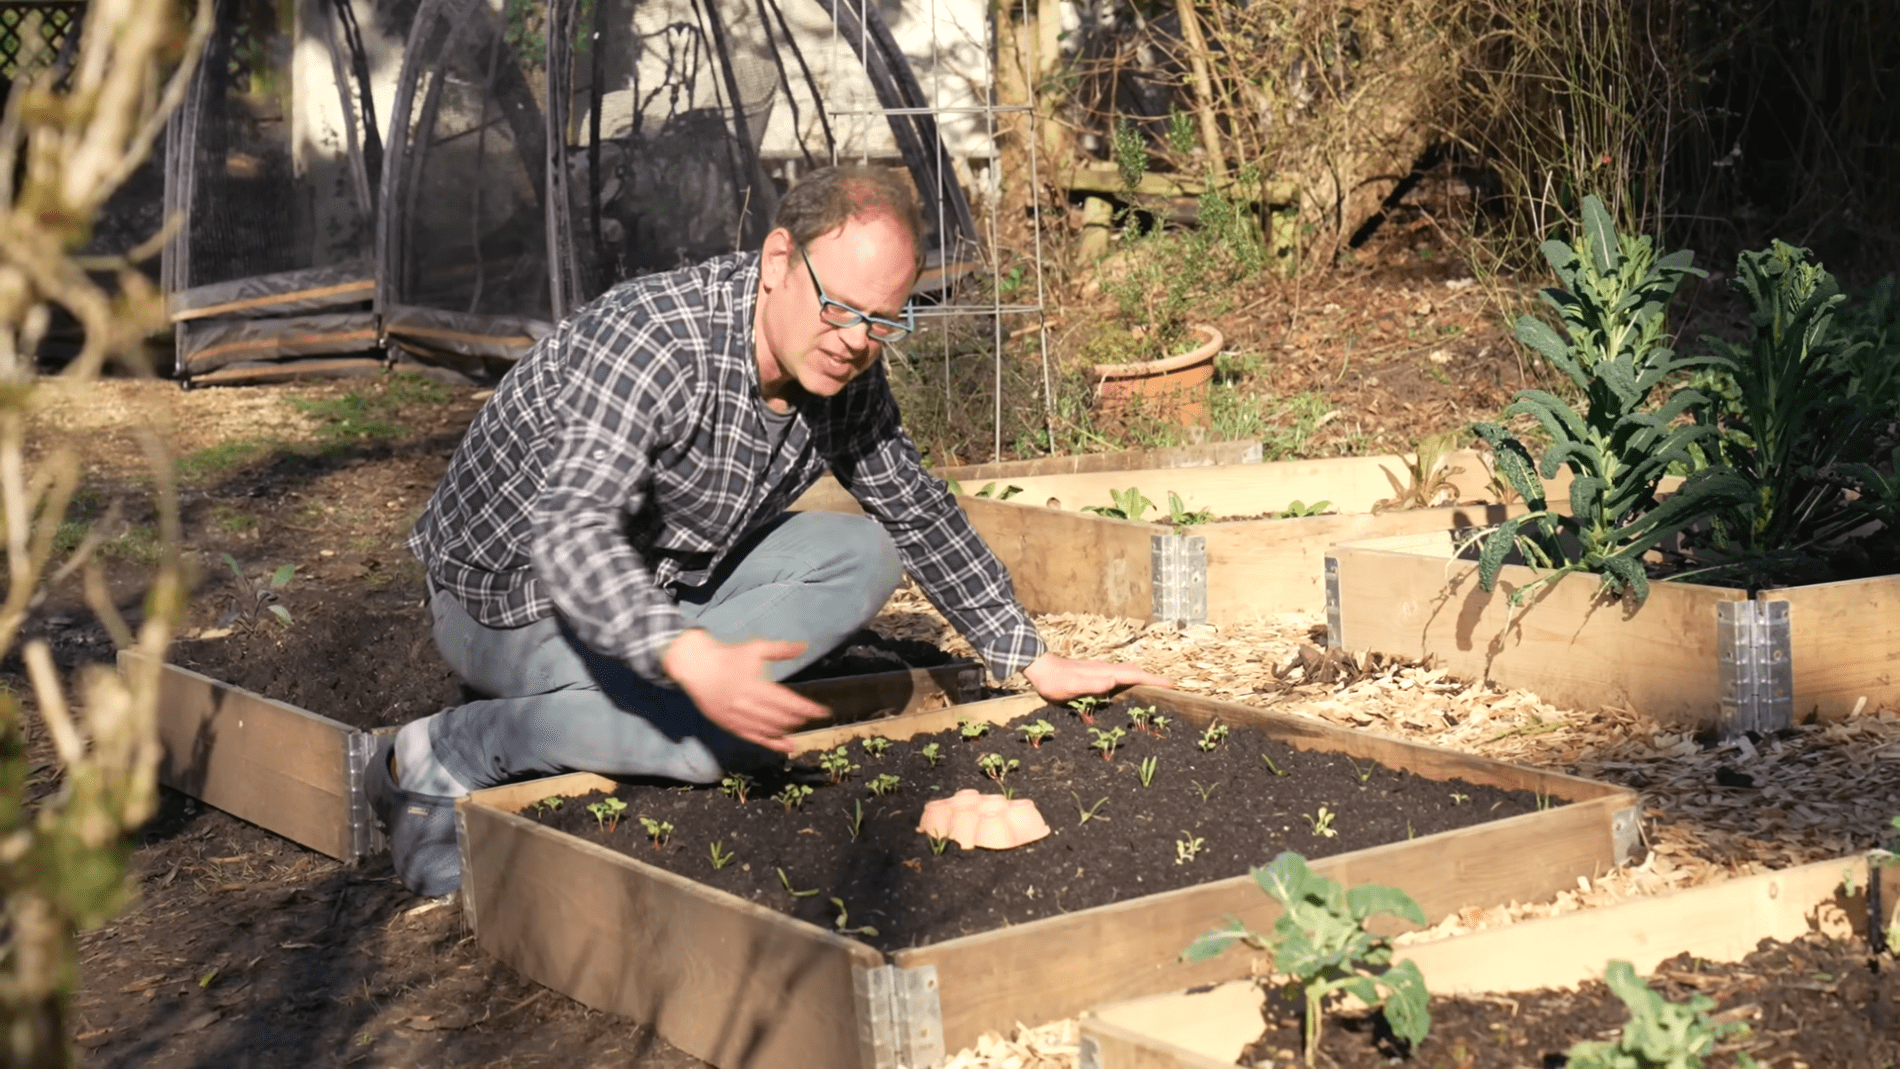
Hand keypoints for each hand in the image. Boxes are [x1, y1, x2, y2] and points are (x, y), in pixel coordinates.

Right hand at [661, 629, 827, 752]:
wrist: (697, 668)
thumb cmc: (728, 657)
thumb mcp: (756, 648)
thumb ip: (781, 649)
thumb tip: (804, 646)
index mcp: (757, 686)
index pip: (790, 702)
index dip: (808, 708)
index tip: (823, 711)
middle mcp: (749, 705)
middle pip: (782, 718)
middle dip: (800, 718)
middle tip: (812, 716)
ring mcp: (739, 719)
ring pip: (771, 730)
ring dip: (788, 729)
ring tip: (800, 726)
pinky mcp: (731, 726)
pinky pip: (756, 739)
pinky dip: (773, 744)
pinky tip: (788, 746)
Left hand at [1020, 652, 1172, 704]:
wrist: (1040, 668)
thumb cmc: (1054, 681)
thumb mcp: (1071, 687)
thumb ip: (1091, 684)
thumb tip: (1114, 680)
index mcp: (1105, 672)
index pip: (1135, 675)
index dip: (1154, 681)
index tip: (1172, 686)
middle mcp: (1107, 669)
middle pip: (1137, 673)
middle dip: (1155, 680)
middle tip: (1172, 690)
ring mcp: (1102, 670)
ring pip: (1129, 674)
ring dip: (1145, 680)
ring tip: (1158, 690)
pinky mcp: (1096, 674)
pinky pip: (1121, 677)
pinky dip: (1133, 682)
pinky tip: (1131, 689)